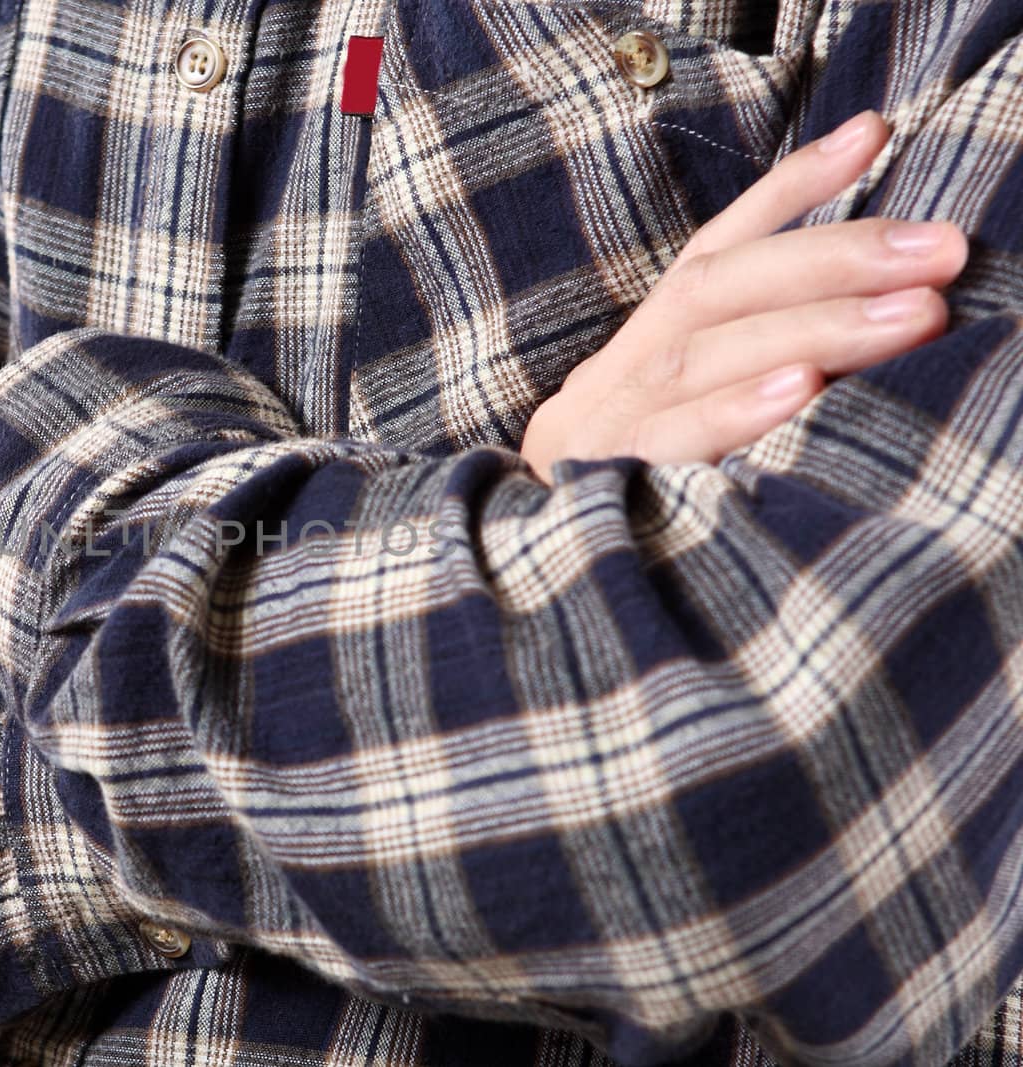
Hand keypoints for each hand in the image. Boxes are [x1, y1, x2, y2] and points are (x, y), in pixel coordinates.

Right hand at [520, 111, 968, 483]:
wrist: (528, 614)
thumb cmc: (636, 511)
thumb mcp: (684, 430)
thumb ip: (755, 371)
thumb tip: (887, 313)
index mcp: (635, 354)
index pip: (711, 253)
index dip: (789, 192)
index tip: (875, 136)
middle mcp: (611, 378)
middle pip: (713, 291)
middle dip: (833, 258)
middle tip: (941, 252)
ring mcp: (596, 431)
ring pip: (699, 354)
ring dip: (812, 327)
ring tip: (916, 314)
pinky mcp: (593, 491)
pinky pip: (665, 446)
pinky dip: (735, 412)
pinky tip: (804, 390)